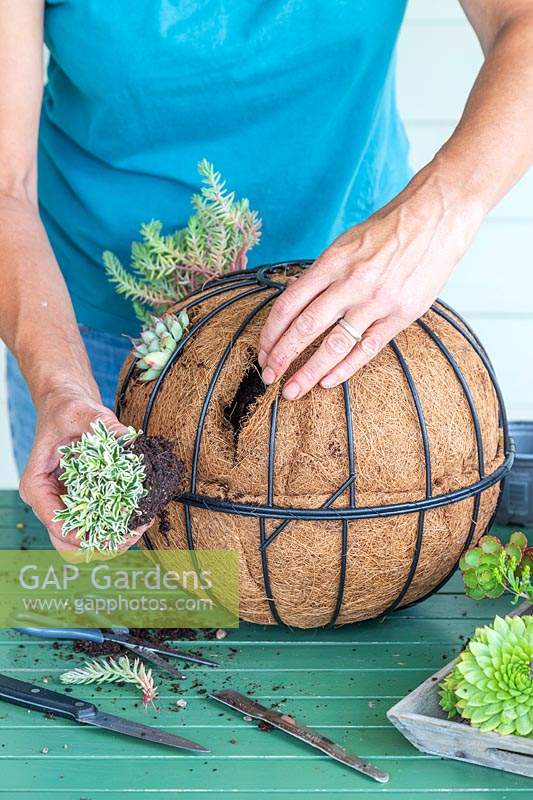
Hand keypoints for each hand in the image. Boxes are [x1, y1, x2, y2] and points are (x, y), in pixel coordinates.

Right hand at [19, 388, 150, 552]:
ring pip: (85, 535)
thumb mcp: (81, 412)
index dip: (80, 534)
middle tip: (131, 534)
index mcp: (38, 484)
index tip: (110, 534)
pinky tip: (140, 514)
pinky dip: (118, 522)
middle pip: (68, 539)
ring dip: (112, 536)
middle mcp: (49, 499)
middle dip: (100, 542)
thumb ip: (103, 425)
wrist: (70, 406)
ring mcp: (66, 501)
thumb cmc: (67, 409)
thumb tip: (131, 441)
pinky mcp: (85, 498)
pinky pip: (99, 520)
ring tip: (141, 525)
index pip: (53, 520)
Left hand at [258, 171, 483, 398]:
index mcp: (332, 262)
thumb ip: (322, 274)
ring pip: (334, 344)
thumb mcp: (346, 243)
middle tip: (268, 376)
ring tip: (293, 390)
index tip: (263, 350)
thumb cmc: (388, 229)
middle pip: (305, 327)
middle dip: (282, 356)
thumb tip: (295, 301)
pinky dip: (345, 367)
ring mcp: (377, 301)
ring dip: (309, 371)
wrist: (437, 216)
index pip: (289, 304)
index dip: (271, 332)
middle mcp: (351, 282)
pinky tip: (328, 381)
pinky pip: (367, 348)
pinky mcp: (401, 314)